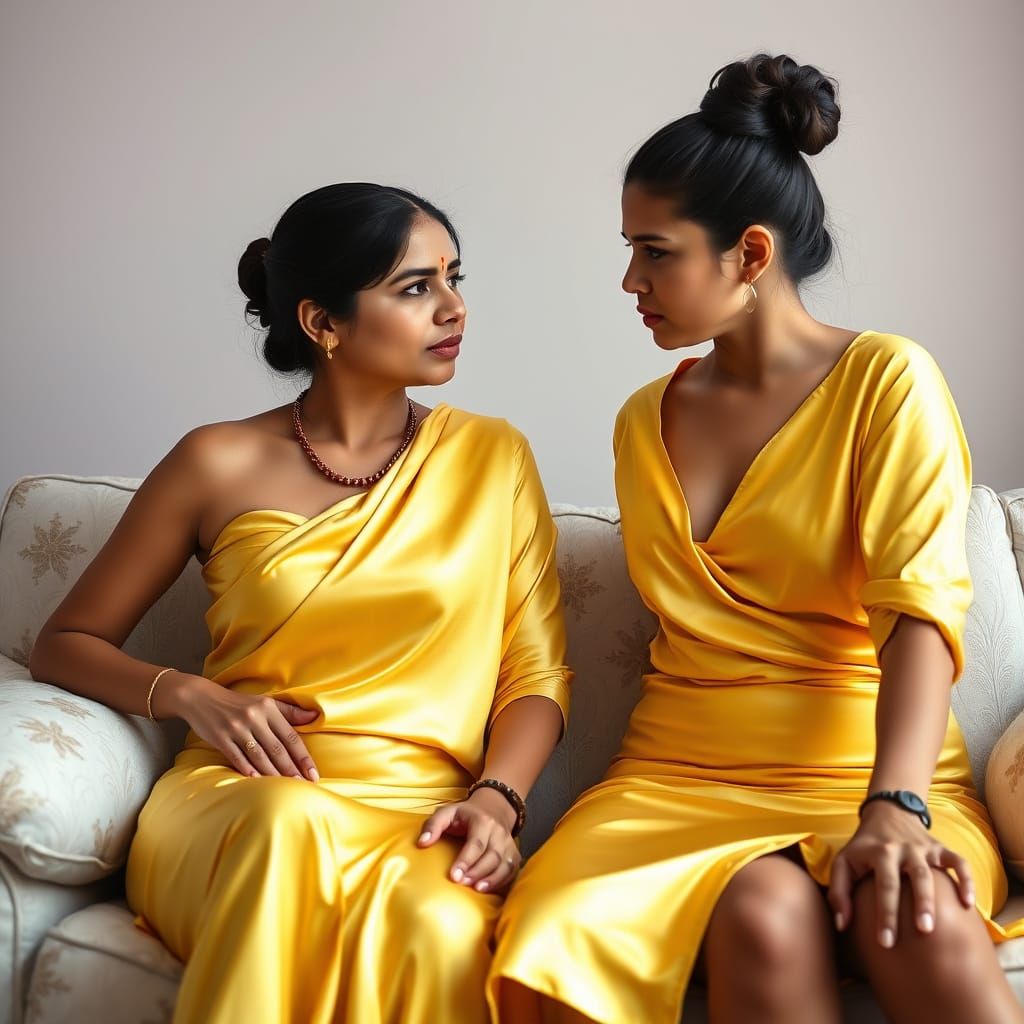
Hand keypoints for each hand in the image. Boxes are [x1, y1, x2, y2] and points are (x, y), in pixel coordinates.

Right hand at [166, 672, 320, 781]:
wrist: (202, 697)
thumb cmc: (240, 703)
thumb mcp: (266, 702)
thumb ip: (290, 711)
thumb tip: (316, 716)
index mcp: (268, 708)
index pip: (290, 736)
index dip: (303, 756)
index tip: (313, 773)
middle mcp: (254, 717)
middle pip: (277, 748)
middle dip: (291, 769)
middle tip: (303, 785)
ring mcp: (236, 728)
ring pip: (259, 755)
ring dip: (273, 773)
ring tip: (285, 787)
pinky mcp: (220, 738)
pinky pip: (236, 757)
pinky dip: (247, 769)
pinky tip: (257, 781)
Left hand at [417, 787, 520, 893]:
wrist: (493, 807)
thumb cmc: (465, 814)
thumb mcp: (447, 811)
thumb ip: (433, 825)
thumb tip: (422, 843)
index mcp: (482, 821)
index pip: (476, 843)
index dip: (466, 860)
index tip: (454, 876)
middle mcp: (499, 832)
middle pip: (492, 855)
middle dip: (477, 872)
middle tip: (462, 884)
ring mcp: (508, 843)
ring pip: (505, 864)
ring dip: (493, 879)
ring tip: (477, 889)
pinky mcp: (513, 854)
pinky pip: (512, 870)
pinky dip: (503, 881)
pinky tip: (491, 889)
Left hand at [828, 800, 974, 946]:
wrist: (886, 812)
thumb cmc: (863, 847)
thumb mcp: (844, 862)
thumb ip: (839, 892)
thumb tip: (841, 925)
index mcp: (878, 852)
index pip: (884, 885)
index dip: (885, 914)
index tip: (886, 942)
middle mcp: (902, 848)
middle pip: (913, 876)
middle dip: (919, 904)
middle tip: (923, 933)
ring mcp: (922, 847)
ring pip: (932, 871)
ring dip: (938, 896)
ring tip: (940, 925)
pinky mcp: (940, 847)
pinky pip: (958, 862)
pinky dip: (966, 880)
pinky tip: (968, 903)